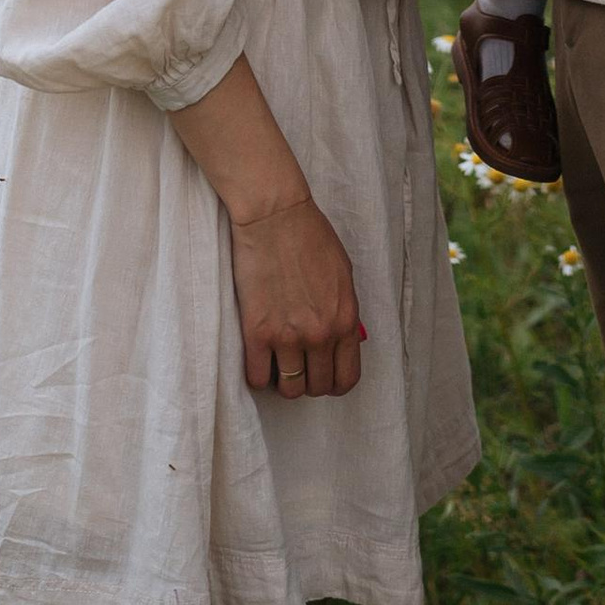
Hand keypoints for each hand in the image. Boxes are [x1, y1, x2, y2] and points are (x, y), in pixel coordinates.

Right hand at [228, 188, 362, 397]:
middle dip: (309, 380)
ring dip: (284, 380)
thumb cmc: (310, 235)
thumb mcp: (343, 274)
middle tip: (298, 365)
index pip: (347, 378)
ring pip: (289, 389)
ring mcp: (288, 337)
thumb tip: (340, 337)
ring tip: (278, 362)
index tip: (324, 375)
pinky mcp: (257, 332)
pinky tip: (258, 357)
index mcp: (345, 320)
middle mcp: (320, 335)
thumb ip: (344, 311)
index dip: (335, 383)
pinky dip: (258, 374)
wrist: (274, 215)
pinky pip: (257, 378)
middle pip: (317, 387)